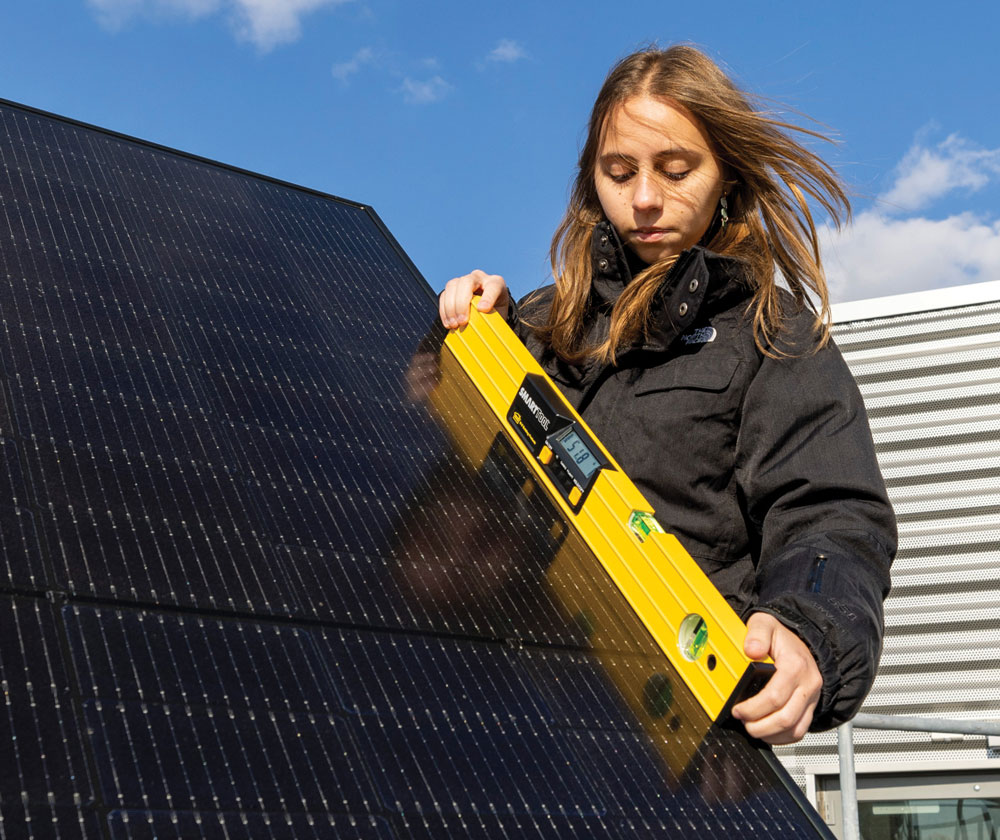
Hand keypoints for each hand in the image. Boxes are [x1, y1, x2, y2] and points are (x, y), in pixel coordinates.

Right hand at [439, 270, 508, 328]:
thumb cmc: (495, 312)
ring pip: (452, 286)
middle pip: (466, 282)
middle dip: (462, 303)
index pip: (492, 287)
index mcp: (495, 283)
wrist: (488, 309)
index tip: (483, 310)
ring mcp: (464, 281)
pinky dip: (444, 310)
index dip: (487, 298)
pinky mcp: (452, 288)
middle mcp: (479, 278)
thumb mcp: (499, 316)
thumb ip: (494, 320)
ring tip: (454, 324)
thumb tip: (484, 330)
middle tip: (462, 321)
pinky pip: (444, 295)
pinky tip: (448, 322)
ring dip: (450, 307)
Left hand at [730, 612, 822, 744]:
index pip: (775, 696)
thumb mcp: (765, 623)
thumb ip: (757, 633)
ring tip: (752, 727)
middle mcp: (807, 685)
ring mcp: (811, 699)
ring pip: (794, 730)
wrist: (802, 642)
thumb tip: (751, 650)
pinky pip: (799, 731)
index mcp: (795, 665)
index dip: (753, 708)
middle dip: (759, 726)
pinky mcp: (810, 708)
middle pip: (785, 718)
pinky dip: (781, 738)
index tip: (737, 709)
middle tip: (743, 721)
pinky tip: (765, 731)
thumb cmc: (781, 636)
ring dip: (769, 734)